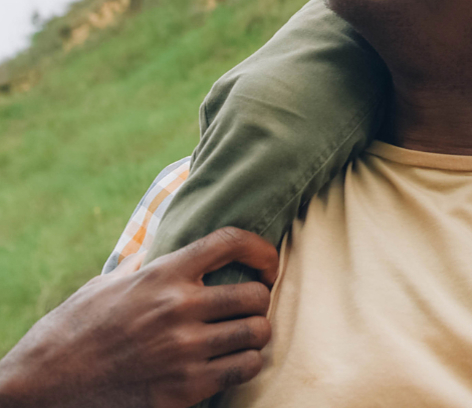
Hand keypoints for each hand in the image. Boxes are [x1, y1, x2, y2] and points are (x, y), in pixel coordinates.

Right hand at [0, 227, 278, 407]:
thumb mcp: (107, 285)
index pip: (230, 242)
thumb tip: (168, 243)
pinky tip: (232, 361)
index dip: (261, 249)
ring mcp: (184, 350)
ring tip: (243, 334)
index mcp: (162, 275)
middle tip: (251, 307)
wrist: (44, 386)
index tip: (268, 262)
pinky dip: (245, 363)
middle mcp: (178, 308)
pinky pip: (244, 368)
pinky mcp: (185, 388)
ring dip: (255, 334)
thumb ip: (146, 264)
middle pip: (256, 295)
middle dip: (260, 300)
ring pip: (258, 333)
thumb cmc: (74, 330)